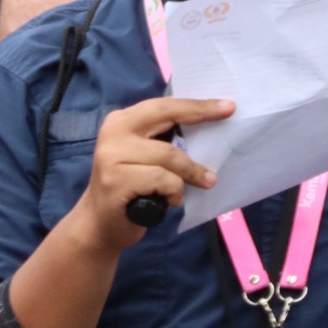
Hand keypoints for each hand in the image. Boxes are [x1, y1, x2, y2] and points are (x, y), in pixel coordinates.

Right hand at [67, 95, 232, 253]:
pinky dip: (174, 192)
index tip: (228, 105)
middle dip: (200, 115)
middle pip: (167, 117)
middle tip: (229, 117)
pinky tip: (167, 201)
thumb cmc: (131, 189)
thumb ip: (162, 139)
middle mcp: (113, 133)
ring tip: (199, 184)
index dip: (196, 105)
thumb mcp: (143, 156)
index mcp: (121, 122)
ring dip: (190, 174)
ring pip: (169, 155)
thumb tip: (207, 124)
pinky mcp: (116, 180)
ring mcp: (111, 156)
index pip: (163, 106)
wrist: (99, 223)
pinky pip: (163, 180)